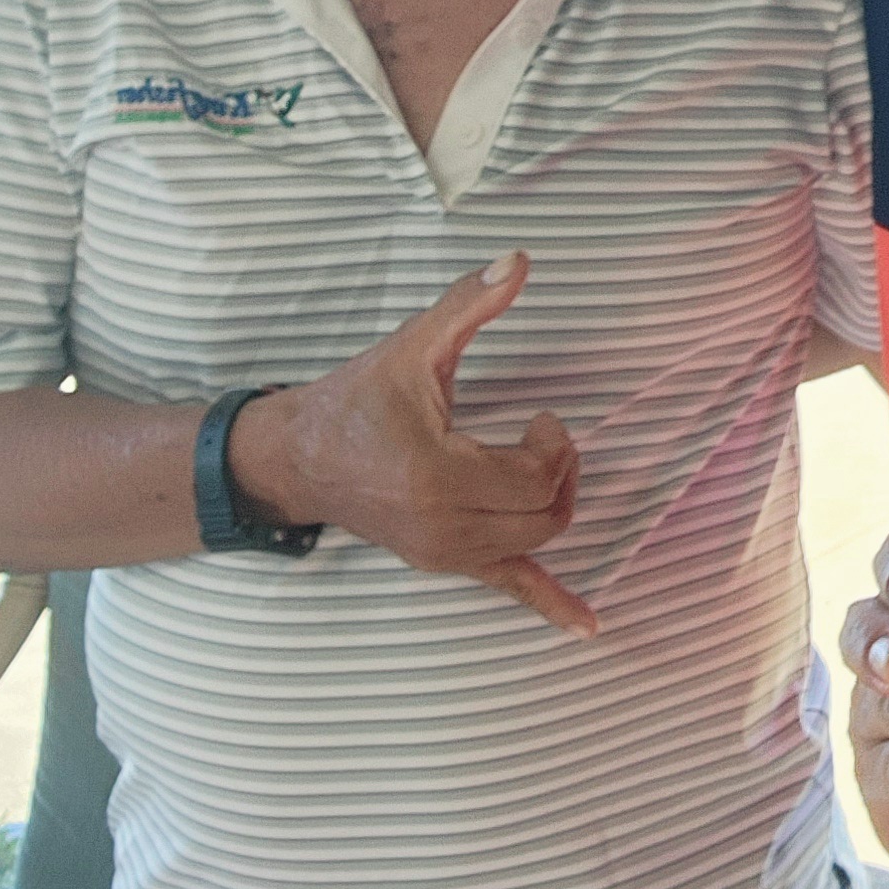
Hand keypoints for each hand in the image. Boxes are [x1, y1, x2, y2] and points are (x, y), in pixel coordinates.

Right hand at [227, 256, 595, 636]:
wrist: (298, 457)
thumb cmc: (357, 400)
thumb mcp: (413, 348)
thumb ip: (468, 305)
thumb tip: (521, 259)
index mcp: (438, 475)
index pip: (535, 476)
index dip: (555, 443)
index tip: (540, 414)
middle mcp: (443, 527)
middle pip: (545, 514)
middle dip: (560, 470)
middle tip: (541, 434)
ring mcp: (443, 553)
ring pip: (535, 544)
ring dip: (553, 503)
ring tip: (538, 464)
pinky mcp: (442, 563)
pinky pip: (508, 590)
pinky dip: (551, 605)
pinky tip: (589, 629)